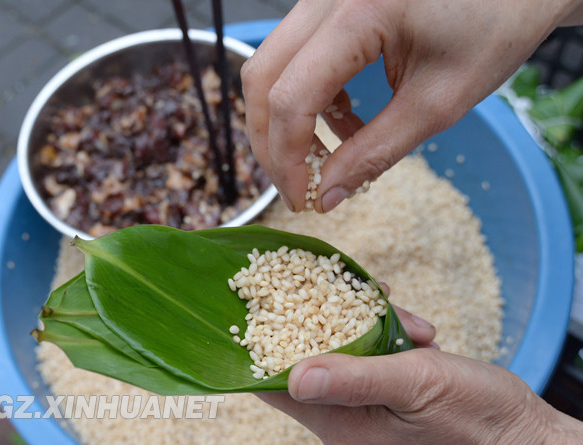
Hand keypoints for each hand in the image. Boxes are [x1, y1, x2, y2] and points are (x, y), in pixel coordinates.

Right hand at [241, 0, 581, 211]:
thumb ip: (375, 152)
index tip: (301, 199)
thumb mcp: (438, 103)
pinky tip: (344, 120)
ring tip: (331, 154)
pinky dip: (307, 97)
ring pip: (272, 65)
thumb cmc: (494, 29)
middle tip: (297, 185)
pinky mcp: (332, 5)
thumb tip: (328, 195)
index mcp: (357, 13)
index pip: (290, 97)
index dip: (287, 158)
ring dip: (288, 119)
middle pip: (262, 77)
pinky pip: (297, 55)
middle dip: (272, 142)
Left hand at [257, 303, 582, 443]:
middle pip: (308, 353)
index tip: (252, 308)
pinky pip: (372, 346)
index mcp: (340, 422)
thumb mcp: (414, 388)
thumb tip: (295, 375)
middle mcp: (345, 410)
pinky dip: (391, 329)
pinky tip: (420, 331)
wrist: (518, 431)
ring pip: (344, 343)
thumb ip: (356, 379)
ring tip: (410, 324)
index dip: (259, 349)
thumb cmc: (474, 419)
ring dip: (368, 320)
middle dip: (321, 316)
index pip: (277, 385)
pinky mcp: (387, 382)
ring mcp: (366, 395)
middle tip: (341, 287)